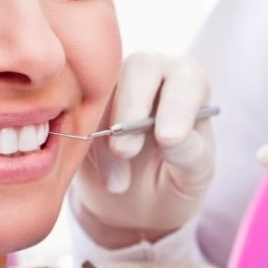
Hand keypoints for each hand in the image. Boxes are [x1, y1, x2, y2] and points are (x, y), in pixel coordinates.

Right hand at [73, 52, 214, 248]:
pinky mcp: (82, 101)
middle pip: (139, 67)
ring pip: (102, 89)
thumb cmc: (176, 178)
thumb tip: (171, 138)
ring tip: (117, 183)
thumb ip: (190, 153)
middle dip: (131, 108)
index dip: (176, 106)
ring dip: (104, 138)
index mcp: (190, 84)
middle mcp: (154, 72)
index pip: (187, 80)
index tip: (167, 140)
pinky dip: (81, 142)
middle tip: (126, 152)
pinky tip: (99, 172)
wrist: (138, 200)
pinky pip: (73, 108)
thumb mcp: (194, 174)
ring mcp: (114, 82)